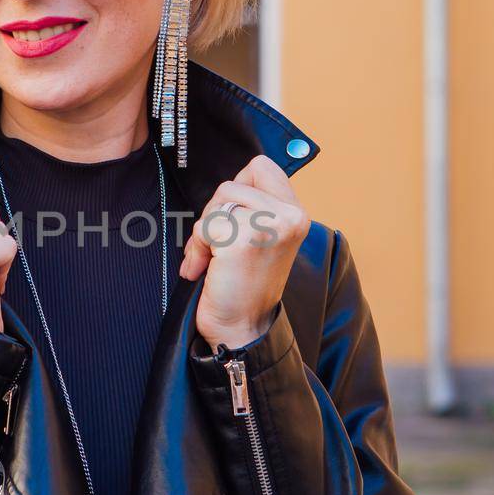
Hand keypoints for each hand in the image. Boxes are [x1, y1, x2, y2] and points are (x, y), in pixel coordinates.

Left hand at [179, 154, 309, 350]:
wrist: (241, 328)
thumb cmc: (243, 284)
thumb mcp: (262, 236)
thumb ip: (254, 207)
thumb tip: (229, 186)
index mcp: (296, 213)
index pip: (261, 167)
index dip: (238, 188)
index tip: (234, 219)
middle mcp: (291, 216)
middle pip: (233, 182)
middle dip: (217, 213)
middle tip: (221, 245)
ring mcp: (270, 225)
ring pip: (218, 201)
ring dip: (206, 232)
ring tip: (216, 259)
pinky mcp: (244, 238)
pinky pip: (205, 226)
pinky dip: (197, 249)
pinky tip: (206, 270)